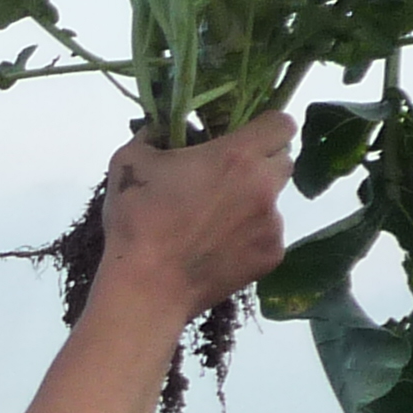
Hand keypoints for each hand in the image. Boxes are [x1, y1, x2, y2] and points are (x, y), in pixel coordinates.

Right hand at [97, 116, 290, 322]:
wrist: (147, 288)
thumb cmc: (137, 221)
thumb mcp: (128, 163)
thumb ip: (153, 136)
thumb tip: (161, 128)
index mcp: (236, 156)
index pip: (281, 124)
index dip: (266, 126)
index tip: (246, 135)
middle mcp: (264, 186)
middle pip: (283, 160)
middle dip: (262, 162)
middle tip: (228, 176)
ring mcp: (272, 224)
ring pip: (274, 201)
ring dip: (253, 202)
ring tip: (215, 221)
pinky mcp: (272, 255)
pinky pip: (268, 235)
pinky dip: (249, 236)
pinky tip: (218, 247)